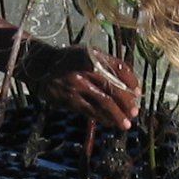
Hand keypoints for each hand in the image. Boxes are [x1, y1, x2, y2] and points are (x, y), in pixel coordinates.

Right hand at [17, 42, 137, 128]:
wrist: (40, 66)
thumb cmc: (69, 61)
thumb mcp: (87, 54)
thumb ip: (106, 64)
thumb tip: (128, 85)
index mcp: (95, 55)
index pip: (120, 67)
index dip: (132, 81)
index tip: (138, 93)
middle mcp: (87, 68)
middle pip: (114, 88)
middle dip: (126, 102)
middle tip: (134, 113)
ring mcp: (78, 84)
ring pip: (103, 102)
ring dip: (117, 115)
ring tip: (126, 124)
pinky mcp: (69, 98)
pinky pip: (90, 110)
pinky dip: (102, 117)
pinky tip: (109, 122)